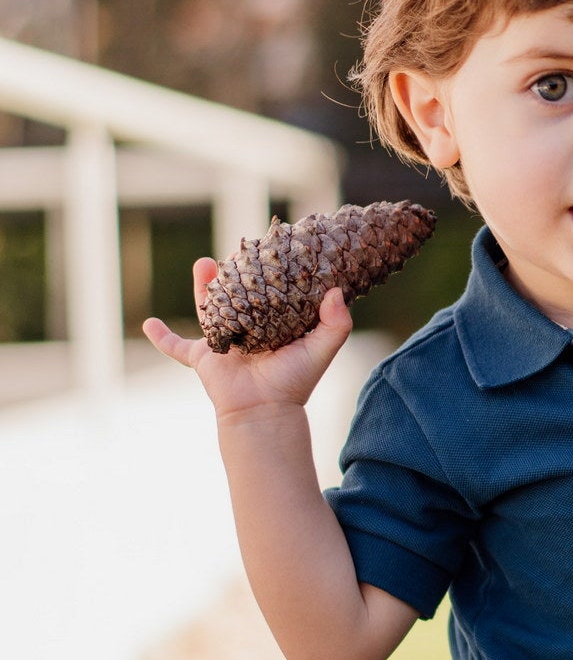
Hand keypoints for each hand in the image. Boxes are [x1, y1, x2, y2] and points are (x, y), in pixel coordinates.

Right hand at [142, 257, 353, 417]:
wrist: (262, 410)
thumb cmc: (294, 382)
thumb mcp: (321, 350)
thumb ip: (336, 324)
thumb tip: (336, 291)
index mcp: (275, 329)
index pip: (273, 296)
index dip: (272, 275)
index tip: (274, 250)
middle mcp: (249, 333)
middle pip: (238, 297)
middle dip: (236, 274)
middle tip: (238, 252)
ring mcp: (224, 344)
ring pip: (209, 309)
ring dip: (203, 287)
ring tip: (203, 263)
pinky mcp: (203, 358)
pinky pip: (177, 348)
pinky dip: (162, 337)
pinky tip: (148, 323)